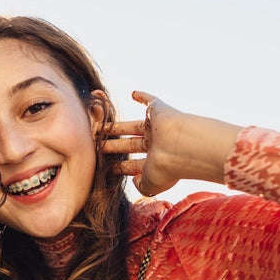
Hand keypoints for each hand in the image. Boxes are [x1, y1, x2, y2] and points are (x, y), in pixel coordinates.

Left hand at [101, 91, 242, 196]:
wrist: (182, 147)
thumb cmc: (167, 168)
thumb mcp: (150, 185)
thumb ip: (140, 185)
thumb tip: (134, 179)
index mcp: (155, 163)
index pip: (134, 165)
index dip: (121, 167)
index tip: (108, 167)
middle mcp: (156, 145)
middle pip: (129, 145)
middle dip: (113, 146)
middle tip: (97, 144)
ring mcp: (158, 128)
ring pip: (132, 127)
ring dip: (116, 127)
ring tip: (99, 127)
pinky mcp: (160, 111)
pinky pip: (151, 101)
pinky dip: (143, 96)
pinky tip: (133, 93)